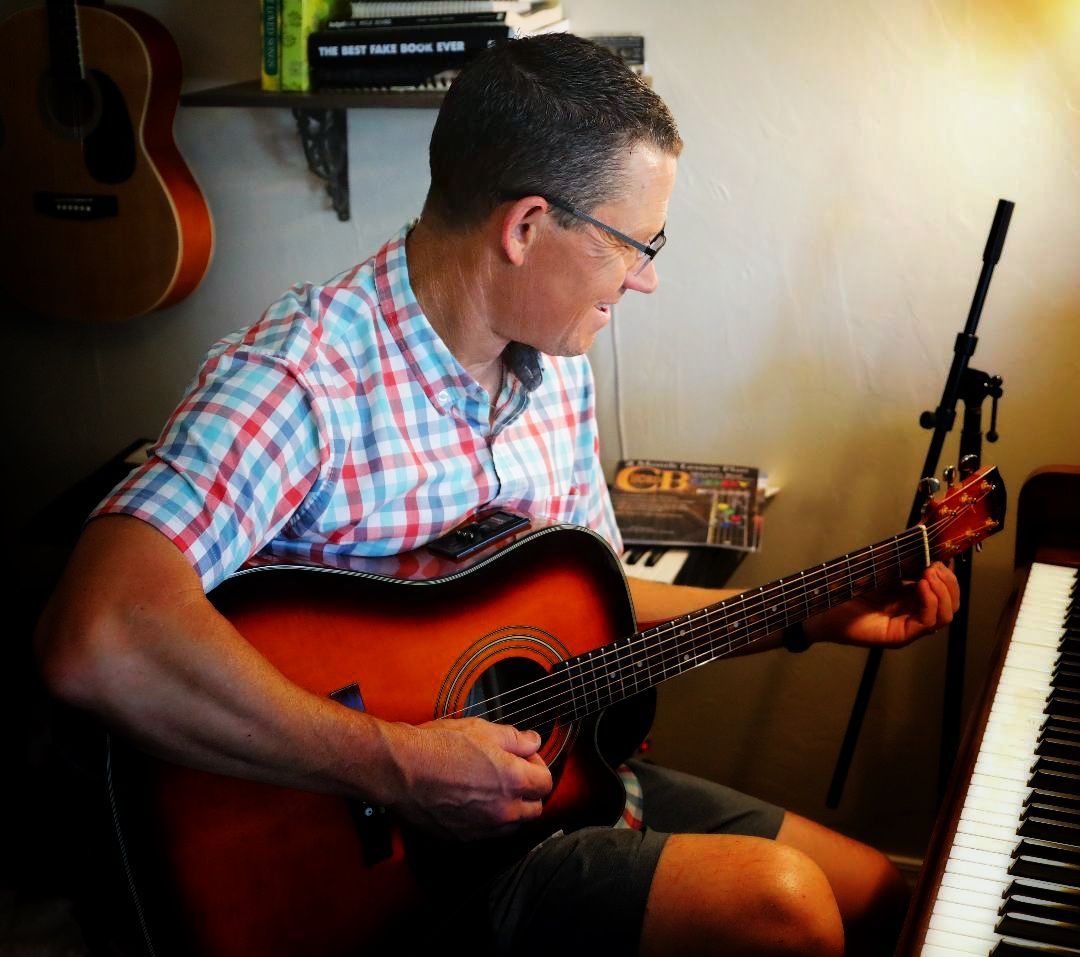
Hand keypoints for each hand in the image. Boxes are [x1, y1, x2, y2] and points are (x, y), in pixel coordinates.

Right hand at [385, 717, 552, 840]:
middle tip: (512, 773)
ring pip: (512, 825)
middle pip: (534, 809)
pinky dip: (488, 820)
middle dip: (529, 791)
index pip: (546, 782)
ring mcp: (482, 828)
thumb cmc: (437, 746)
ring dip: (511, 808)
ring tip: (492, 787)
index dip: (538, 766)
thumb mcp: (482, 729)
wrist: (401, 769)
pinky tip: (473, 800)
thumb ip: (515, 738)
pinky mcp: (462, 837)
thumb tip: (532, 741)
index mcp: (513, 781)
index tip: (525, 758)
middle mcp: (502, 810)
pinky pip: (487, 833)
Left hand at [805, 561, 959, 648]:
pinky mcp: (900, 636)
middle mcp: (913, 612)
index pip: (944, 590)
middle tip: (935, 566)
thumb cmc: (844, 588)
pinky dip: (930, 602)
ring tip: (929, 574)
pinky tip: (922, 586)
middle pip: (951, 603)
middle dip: (948, 582)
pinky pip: (927, 623)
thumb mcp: (878, 567)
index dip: (947, 574)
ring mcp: (908, 626)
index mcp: (910, 596)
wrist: (821, 607)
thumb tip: (921, 533)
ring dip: (942, 591)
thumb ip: (900, 557)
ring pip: (945, 615)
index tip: (940, 556)